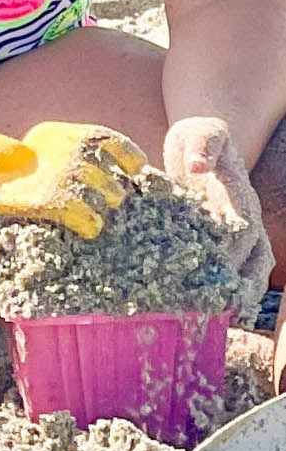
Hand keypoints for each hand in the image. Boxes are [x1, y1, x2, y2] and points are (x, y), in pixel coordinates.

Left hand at [164, 116, 279, 308]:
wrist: (204, 142)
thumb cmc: (202, 138)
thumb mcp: (201, 132)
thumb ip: (203, 146)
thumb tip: (197, 166)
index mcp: (240, 196)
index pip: (242, 228)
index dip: (231, 251)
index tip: (217, 271)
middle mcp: (247, 217)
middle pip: (253, 257)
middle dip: (239, 282)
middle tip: (220, 308)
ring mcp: (242, 231)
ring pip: (253, 268)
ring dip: (241, 293)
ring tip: (224, 318)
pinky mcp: (228, 240)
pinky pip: (240, 268)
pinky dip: (233, 289)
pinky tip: (218, 312)